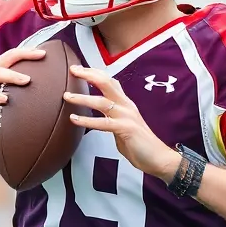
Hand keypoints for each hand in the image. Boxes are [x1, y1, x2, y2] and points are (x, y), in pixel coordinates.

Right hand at [0, 46, 48, 134]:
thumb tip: (39, 97)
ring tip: (27, 80)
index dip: (27, 52)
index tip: (45, 53)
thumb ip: (14, 94)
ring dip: (12, 75)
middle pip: (7, 58)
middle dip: (24, 55)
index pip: (12, 56)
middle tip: (41, 56)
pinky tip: (5, 100)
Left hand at [65, 65, 181, 182]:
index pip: (109, 81)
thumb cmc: (139, 144)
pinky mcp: (125, 129)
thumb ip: (110, 118)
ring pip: (102, 101)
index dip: (93, 72)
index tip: (77, 68)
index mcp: (125, 103)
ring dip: (82, 98)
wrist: (158, 158)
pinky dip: (87, 120)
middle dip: (88, 74)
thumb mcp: (122, 126)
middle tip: (72, 69)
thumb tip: (96, 117)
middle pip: (106, 83)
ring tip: (67, 96)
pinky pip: (103, 123)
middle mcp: (126, 105)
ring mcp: (126, 116)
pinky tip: (74, 119)